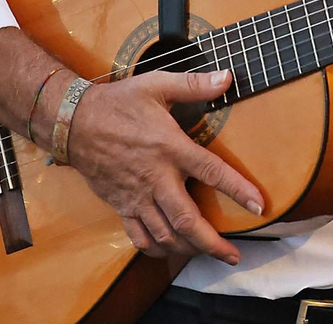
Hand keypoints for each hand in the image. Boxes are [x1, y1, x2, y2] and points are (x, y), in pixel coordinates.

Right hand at [64, 69, 262, 263]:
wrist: (73, 123)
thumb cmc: (118, 103)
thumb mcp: (157, 85)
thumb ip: (194, 84)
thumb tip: (227, 77)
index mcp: (171, 148)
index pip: (212, 172)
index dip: (237, 190)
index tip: (259, 206)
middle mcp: (156, 178)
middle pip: (186, 219)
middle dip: (211, 242)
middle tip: (233, 256)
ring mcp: (137, 196)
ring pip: (164, 234)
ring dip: (188, 249)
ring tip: (208, 255)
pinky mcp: (121, 205)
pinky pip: (139, 235)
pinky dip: (156, 248)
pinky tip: (170, 251)